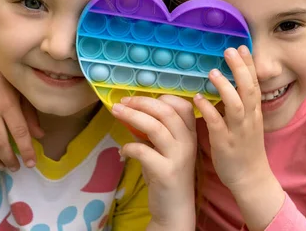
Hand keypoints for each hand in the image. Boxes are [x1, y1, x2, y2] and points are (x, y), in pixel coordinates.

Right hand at [0, 37, 43, 170]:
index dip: (26, 151)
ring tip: (1, 166)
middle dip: (8, 159)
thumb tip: (39, 137)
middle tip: (16, 168)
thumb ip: (30, 116)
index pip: (19, 133)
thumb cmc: (9, 77)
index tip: (32, 163)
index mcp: (8, 104)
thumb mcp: (23, 93)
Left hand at [111, 95, 196, 229]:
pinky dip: (128, 147)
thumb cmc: (168, 175)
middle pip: (166, 112)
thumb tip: (130, 112)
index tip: (141, 98)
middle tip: (122, 101)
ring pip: (155, 127)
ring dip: (132, 116)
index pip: (183, 105)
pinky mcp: (166, 172)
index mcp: (190, 133)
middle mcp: (188, 142)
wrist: (175, 209)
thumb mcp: (164, 150)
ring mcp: (178, 157)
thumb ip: (151, 132)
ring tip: (115, 112)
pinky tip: (122, 151)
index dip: (162, 97)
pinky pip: (143, 151)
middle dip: (141, 102)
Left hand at [193, 46, 283, 228]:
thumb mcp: (246, 123)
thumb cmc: (244, 149)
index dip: (249, 65)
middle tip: (229, 50)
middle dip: (240, 68)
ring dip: (224, 87)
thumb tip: (226, 85)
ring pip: (235, 104)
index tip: (242, 47)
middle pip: (248, 89)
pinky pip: (217, 124)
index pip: (254, 84)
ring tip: (212, 71)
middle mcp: (249, 118)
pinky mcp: (226, 143)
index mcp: (254, 112)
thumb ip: (238, 104)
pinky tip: (199, 99)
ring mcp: (238, 131)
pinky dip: (208, 110)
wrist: (251, 179)